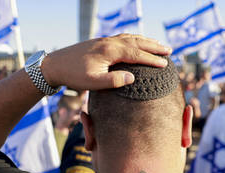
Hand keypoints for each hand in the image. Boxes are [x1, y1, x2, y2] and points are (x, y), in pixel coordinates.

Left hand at [41, 34, 171, 89]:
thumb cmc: (73, 75)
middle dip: (154, 46)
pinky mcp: (101, 43)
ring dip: (146, 41)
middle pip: (137, 42)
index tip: (165, 63)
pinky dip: (134, 39)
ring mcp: (105, 41)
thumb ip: (113, 81)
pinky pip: (123, 37)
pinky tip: (136, 42)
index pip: (136, 54)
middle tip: (169, 50)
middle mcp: (109, 43)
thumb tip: (132, 77)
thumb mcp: (93, 83)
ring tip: (159, 45)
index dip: (152, 59)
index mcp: (110, 51)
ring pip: (131, 37)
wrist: (55, 65)